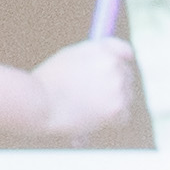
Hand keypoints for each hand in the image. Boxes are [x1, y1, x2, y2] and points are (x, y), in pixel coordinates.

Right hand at [24, 43, 139, 144]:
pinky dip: (112, 121)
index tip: (124, 66)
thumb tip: (106, 63)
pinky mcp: (118, 107)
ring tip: (88, 107)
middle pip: (128, 75)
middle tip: (97, 97)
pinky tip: (94, 119)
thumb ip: (91, 58)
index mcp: (100, 48)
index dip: (124, 60)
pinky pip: (124, 117)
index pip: (125, 50)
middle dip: (116, 86)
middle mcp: (113, 64)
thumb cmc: (48, 82)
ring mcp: (117, 85)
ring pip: (127, 97)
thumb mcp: (69, 58)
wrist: (41, 102)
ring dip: (114, 104)